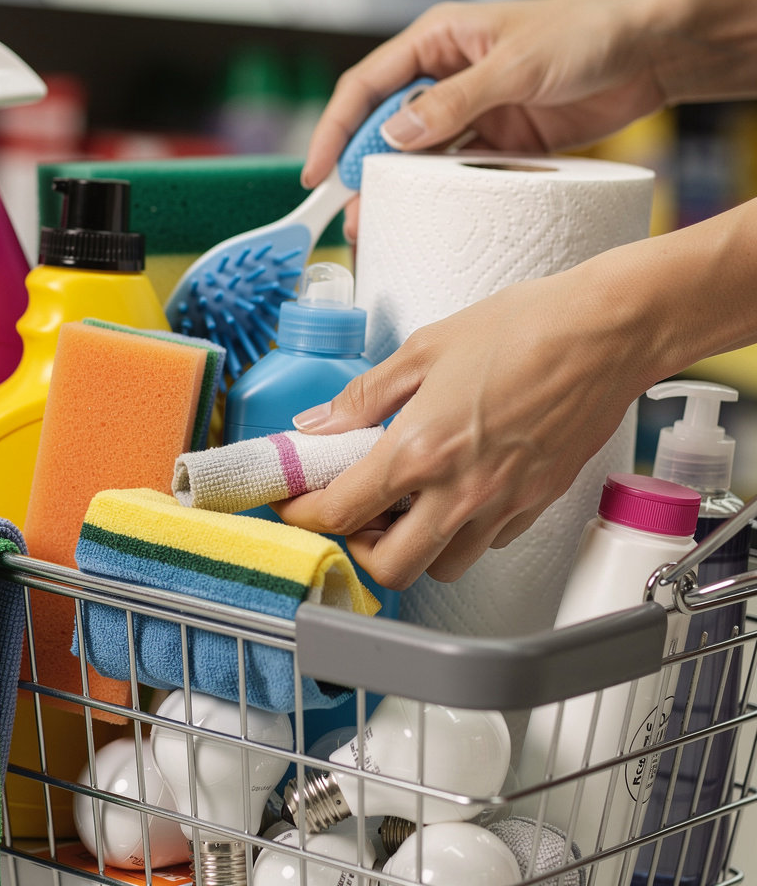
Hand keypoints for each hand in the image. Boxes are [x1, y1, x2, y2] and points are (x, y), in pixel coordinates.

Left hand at [271, 261, 655, 588]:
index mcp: (420, 450)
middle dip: (357, 548)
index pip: (341, 511)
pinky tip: (455, 492)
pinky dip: (459, 533)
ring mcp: (503, 507)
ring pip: (441, 568)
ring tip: (405, 504)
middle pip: (389, 568)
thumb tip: (317, 425)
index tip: (293, 505)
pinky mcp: (536, 506)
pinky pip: (485, 545)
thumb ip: (362, 397)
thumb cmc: (521, 330)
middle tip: (352, 513)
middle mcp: (460, 492)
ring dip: (412, 547)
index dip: (303, 514)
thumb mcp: (423, 350)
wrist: (606, 334)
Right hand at [302, 0, 668, 191]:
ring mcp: (472, 112)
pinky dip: (439, 196)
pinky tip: (426, 220)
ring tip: (378, 230)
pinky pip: (457, 172)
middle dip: (361, 171)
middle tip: (349, 217)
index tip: (317, 172)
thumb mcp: (515, 66)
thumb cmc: (587, 34)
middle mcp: (446, 76)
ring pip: (418, 157)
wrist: (652, 53)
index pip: (367, 86)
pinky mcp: (500, 142)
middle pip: (385, 127)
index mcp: (438, 40)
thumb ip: (454, 102)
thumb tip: (394, 137)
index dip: (335, 129)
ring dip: (397, 191)